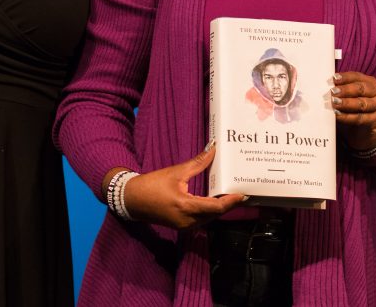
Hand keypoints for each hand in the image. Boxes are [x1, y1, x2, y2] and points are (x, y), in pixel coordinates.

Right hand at [116, 145, 244, 230]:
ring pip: (209, 218)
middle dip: (229, 204)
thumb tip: (213, 148)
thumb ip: (197, 162)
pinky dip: (210, 211)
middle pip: (215, 214)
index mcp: (186, 207)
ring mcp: (184, 226)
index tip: (243, 194)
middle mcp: (187, 221)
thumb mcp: (176, 172)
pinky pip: (201, 220)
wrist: (132, 200)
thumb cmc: (152, 185)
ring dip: (220, 208)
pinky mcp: (182, 226)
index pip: (216, 207)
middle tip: (240, 192)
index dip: (232, 202)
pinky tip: (215, 201)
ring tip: (231, 195)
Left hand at [331, 71, 375, 151]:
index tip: (334, 78)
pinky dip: (348, 117)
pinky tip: (338, 115)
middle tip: (333, 92)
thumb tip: (327, 87)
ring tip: (334, 103)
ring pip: (362, 104)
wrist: (368, 131)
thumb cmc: (357, 110)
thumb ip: (344, 91)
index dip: (345, 77)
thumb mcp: (353, 97)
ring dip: (347, 103)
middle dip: (346, 90)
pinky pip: (361, 118)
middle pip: (362, 89)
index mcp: (371, 83)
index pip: (357, 77)